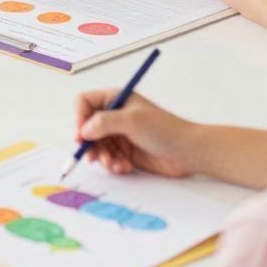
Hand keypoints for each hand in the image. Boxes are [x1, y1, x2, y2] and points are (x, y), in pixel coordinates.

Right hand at [73, 90, 197, 177]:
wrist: (187, 151)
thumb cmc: (165, 129)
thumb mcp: (131, 121)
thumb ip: (103, 122)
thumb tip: (83, 130)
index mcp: (116, 99)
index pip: (84, 103)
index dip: (79, 118)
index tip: (80, 136)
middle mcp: (115, 115)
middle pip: (86, 128)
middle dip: (89, 144)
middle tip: (93, 157)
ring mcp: (119, 134)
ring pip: (96, 146)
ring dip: (103, 158)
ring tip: (115, 164)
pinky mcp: (125, 151)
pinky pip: (108, 158)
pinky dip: (113, 164)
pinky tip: (124, 167)